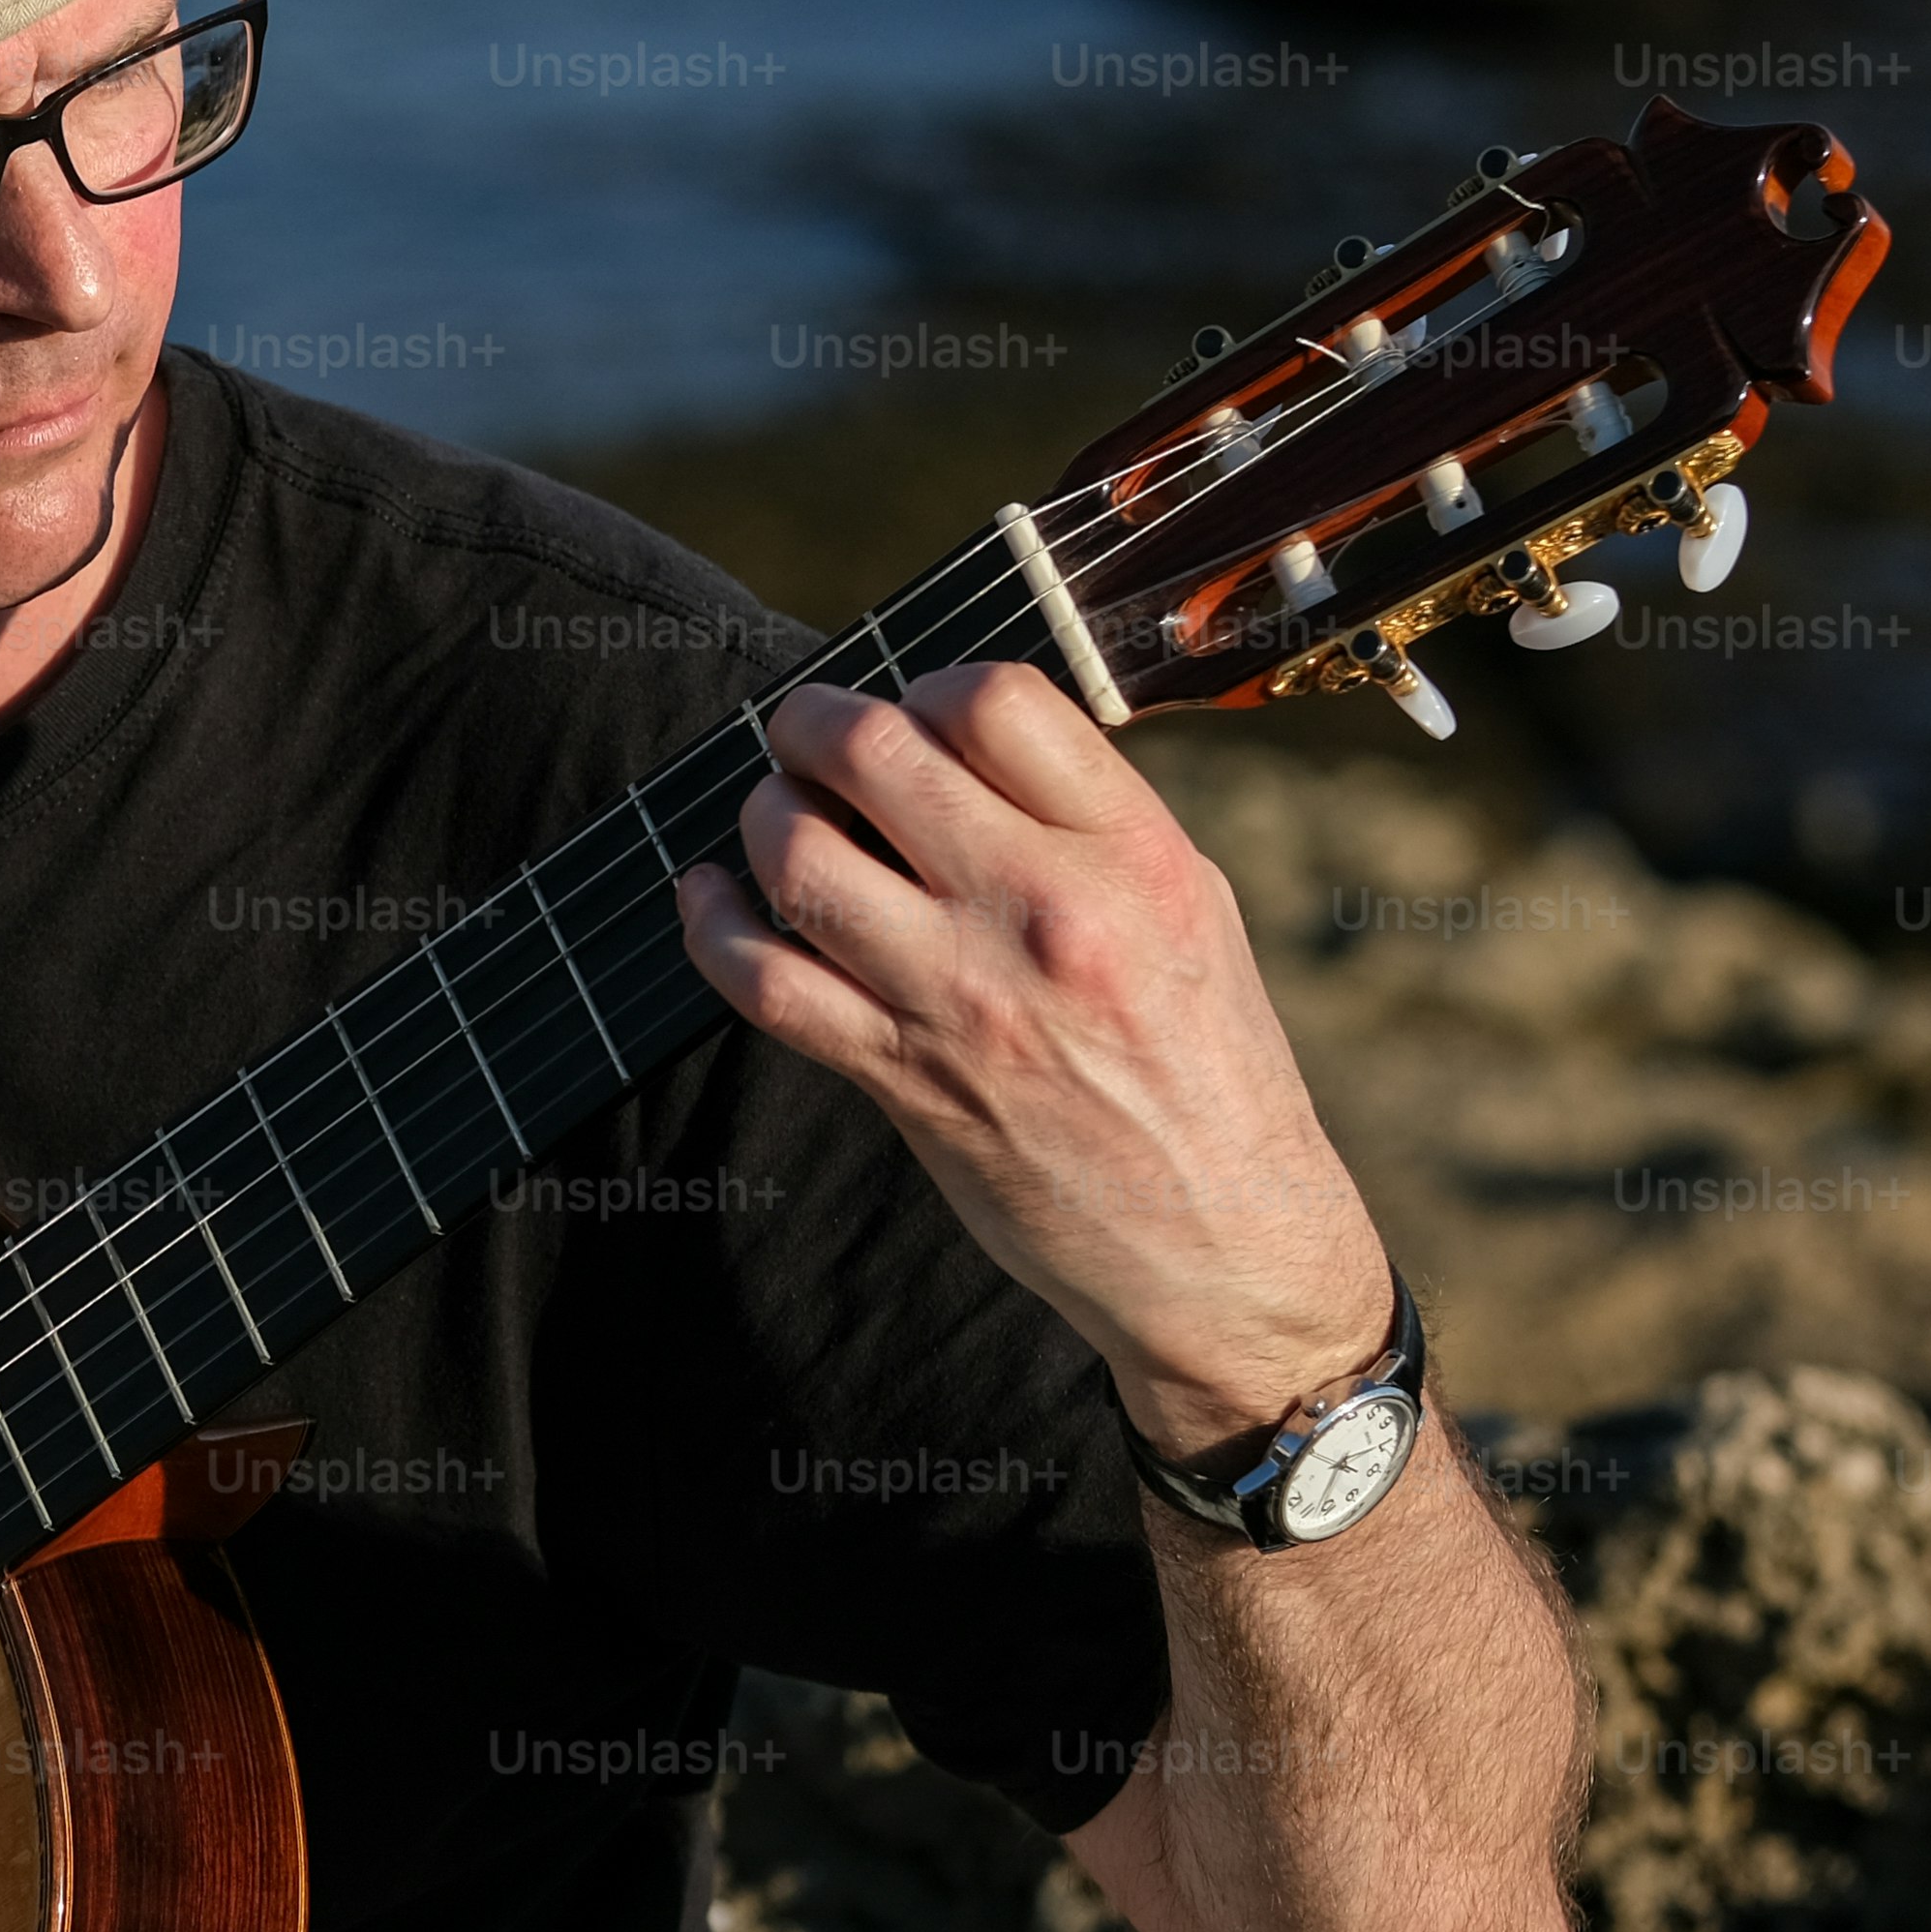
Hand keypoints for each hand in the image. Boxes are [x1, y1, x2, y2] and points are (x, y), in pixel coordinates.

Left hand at [676, 663, 1393, 1454]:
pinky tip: (708, 898)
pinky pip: (765, 982)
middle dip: (815, 725)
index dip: (927, 686)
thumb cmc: (1210, 1069)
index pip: (994, 699)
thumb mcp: (1189, 910)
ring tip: (772, 817)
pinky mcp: (905, 1078)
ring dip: (763, 818)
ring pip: (802, 857)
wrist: (1222, 1245)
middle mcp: (1047, 912)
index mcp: (1133, 854)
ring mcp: (965, 997)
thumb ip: (1089, 822)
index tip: (913, 711)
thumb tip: (970, 741)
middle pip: (877, 755)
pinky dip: (712, 927)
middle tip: (804, 735)